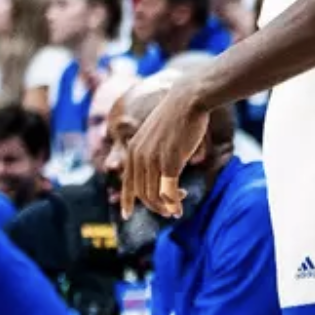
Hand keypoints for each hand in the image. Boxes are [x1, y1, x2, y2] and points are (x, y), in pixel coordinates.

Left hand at [121, 83, 209, 218]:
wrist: (189, 98)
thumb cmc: (178, 113)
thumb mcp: (156, 132)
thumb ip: (151, 149)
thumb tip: (158, 167)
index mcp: (133, 148)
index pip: (128, 182)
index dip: (126, 201)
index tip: (126, 215)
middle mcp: (139, 156)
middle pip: (143, 193)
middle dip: (155, 207)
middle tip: (169, 211)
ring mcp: (153, 160)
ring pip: (155, 196)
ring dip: (166, 207)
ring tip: (177, 209)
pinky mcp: (170, 162)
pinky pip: (169, 192)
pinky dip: (174, 203)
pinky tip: (181, 205)